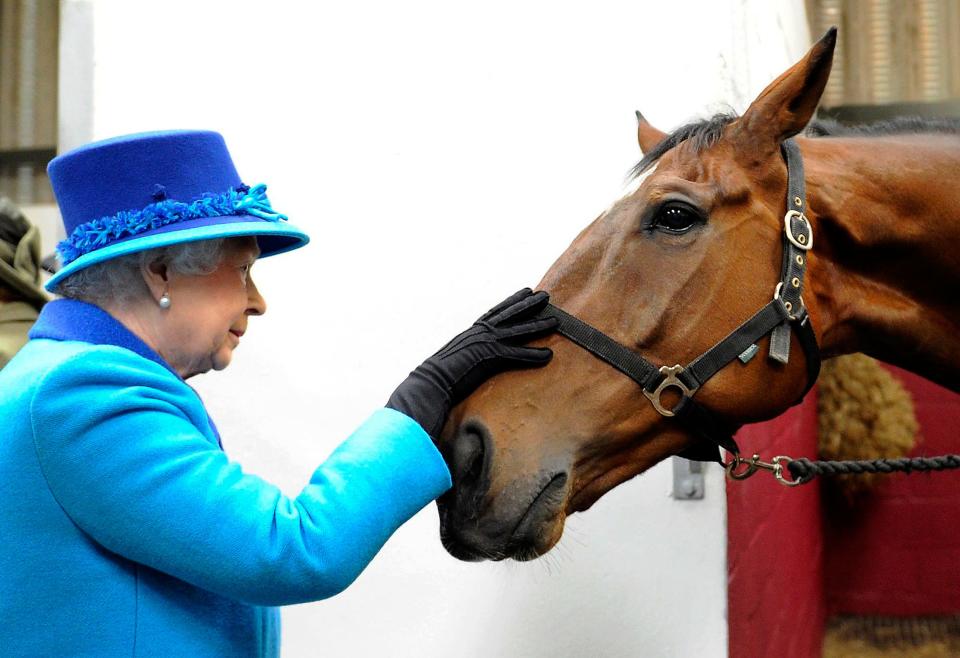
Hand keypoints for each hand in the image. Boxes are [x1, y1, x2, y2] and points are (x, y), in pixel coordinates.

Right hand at [386, 288, 556, 437]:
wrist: (431, 381)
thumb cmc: (439, 375)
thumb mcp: (455, 358)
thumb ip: (467, 352)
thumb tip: (471, 356)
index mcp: (473, 332)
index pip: (497, 312)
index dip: (513, 300)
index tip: (526, 290)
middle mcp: (481, 333)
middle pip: (511, 314)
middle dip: (530, 304)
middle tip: (546, 295)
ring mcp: (486, 343)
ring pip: (518, 331)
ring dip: (538, 325)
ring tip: (556, 321)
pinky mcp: (489, 357)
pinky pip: (516, 355)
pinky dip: (533, 355)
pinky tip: (548, 355)